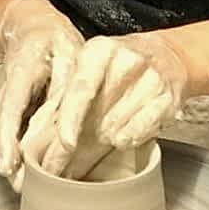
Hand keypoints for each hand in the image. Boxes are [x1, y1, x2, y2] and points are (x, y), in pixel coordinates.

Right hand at [0, 0, 83, 182]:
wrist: (32, 24)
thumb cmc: (55, 38)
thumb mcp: (69, 51)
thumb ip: (66, 86)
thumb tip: (67, 126)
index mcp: (21, 68)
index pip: (10, 105)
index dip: (8, 137)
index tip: (9, 165)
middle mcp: (6, 84)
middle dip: (5, 156)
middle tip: (18, 186)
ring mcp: (3, 94)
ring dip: (5, 155)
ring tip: (20, 185)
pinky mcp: (7, 102)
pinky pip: (2, 126)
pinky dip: (8, 147)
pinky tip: (21, 166)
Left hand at [34, 32, 190, 176]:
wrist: (168, 55)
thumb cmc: (119, 67)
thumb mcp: (90, 69)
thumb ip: (67, 97)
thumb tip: (40, 136)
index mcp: (100, 50)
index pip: (82, 87)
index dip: (71, 118)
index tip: (65, 143)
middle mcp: (126, 61)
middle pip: (99, 114)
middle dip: (81, 141)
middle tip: (65, 158)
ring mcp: (150, 80)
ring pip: (118, 128)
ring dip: (106, 139)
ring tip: (104, 132)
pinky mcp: (168, 100)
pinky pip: (140, 133)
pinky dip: (128, 138)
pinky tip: (123, 132)